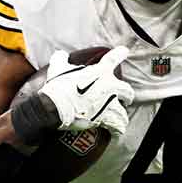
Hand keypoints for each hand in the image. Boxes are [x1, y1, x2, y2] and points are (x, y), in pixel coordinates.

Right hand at [12, 46, 131, 143]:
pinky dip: (117, 129)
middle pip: (126, 90)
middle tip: (125, 98)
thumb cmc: (58, 86)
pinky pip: (117, 125)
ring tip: (121, 119)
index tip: (124, 51)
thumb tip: (61, 55)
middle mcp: (108, 86)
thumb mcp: (58, 67)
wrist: (55, 106)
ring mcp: (108, 103)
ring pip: (123, 111)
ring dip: (122, 116)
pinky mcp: (104, 118)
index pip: (113, 59)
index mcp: (99, 72)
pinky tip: (117, 131)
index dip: (120, 53)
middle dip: (127, 95)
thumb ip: (61, 59)